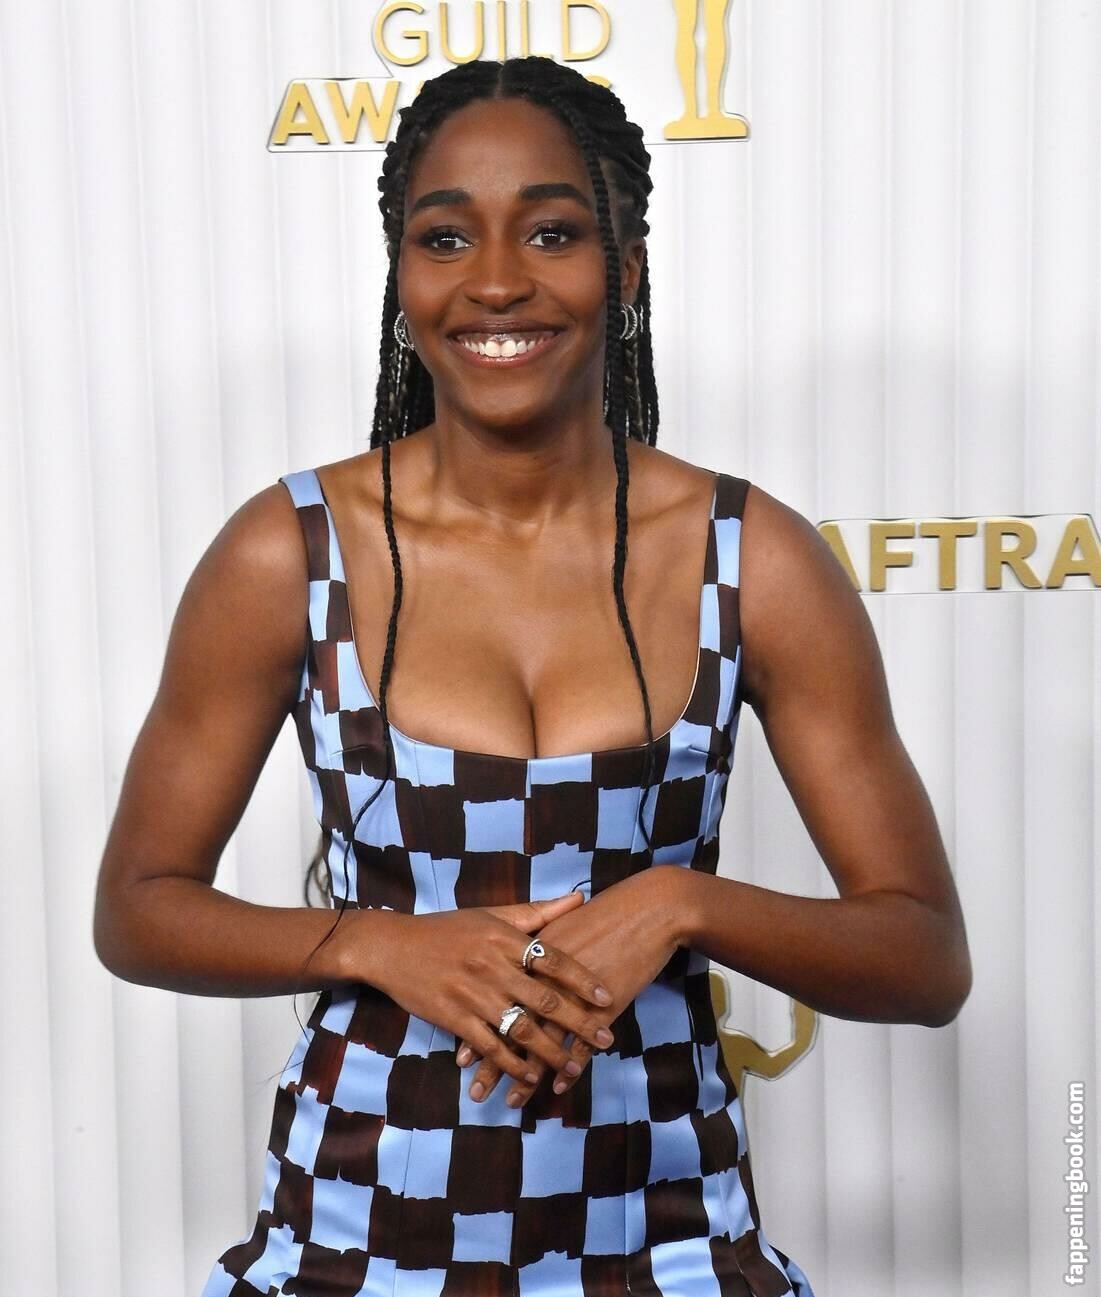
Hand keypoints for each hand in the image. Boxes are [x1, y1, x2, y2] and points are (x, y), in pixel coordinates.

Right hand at [361, 892, 615, 1093]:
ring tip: (574, 1066)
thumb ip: (537, 912)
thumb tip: (580, 896)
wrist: (392, 947)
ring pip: (521, 1028)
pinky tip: (530, 1076)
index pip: (552, 959)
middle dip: (579, 1022)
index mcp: (503, 938)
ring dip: (550, 1051)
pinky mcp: (454, 1019)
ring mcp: (472, 995)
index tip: (606, 997)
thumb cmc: (447, 928)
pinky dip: (511, 1064)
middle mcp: (491, 966)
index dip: (582, 980)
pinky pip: (489, 1046)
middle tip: (607, 1038)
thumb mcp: (491, 914)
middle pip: (544, 998)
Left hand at [454, 867, 684, 1107]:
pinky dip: (570, 1069)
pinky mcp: (601, 1010)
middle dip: (494, 1063)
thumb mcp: (562, 923)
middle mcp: (546, 980)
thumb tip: (516, 961)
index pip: (496, 1001)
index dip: (478, 1029)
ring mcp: (574, 996)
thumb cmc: (605, 914)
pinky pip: (580, 1046)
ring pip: (543, 1044)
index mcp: (530, 957)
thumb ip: (536, 938)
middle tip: (477, 1091)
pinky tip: (558, 1088)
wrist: (649, 910)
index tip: (462, 1058)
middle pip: (513, 1027)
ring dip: (526, 1076)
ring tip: (511, 1102)